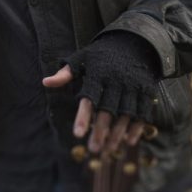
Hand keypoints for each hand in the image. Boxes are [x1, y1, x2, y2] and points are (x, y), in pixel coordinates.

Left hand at [42, 32, 160, 154]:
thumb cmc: (101, 55)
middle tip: (93, 149)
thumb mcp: (81, 58)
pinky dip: (137, 127)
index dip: (83, 117)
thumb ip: (65, 73)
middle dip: (100, 131)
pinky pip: (143, 112)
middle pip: (107, 111)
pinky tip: (129, 141)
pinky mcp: (147, 91)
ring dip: (118, 134)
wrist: (134, 42)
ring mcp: (133, 87)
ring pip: (126, 115)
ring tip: (108, 150)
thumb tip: (45, 82)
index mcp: (97, 75)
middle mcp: (116, 82)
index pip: (88, 99)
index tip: (77, 134)